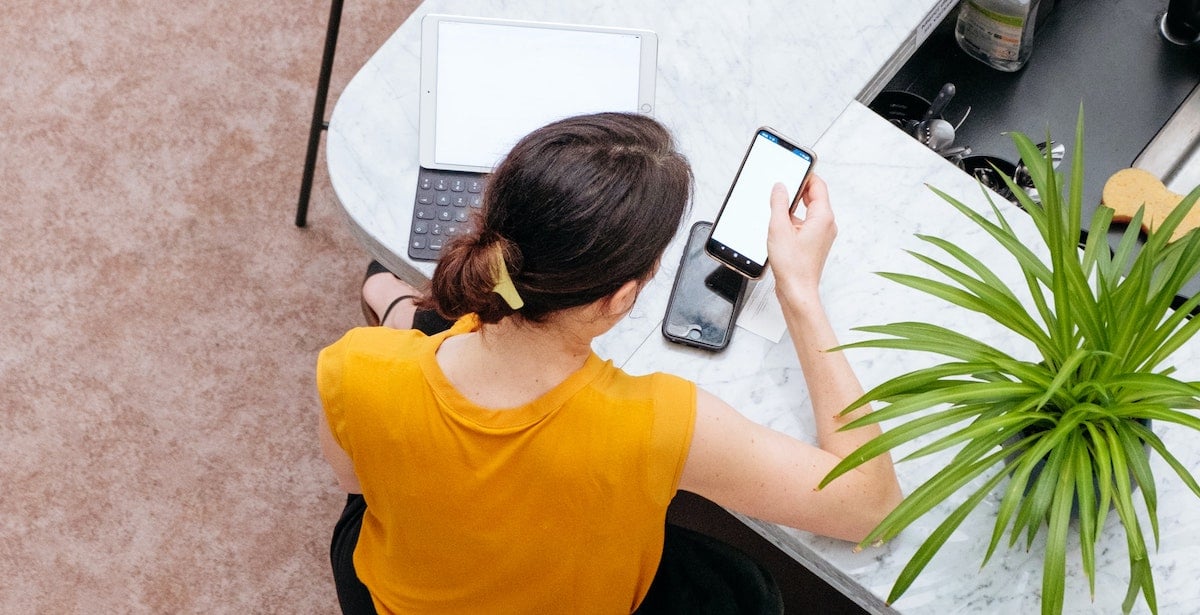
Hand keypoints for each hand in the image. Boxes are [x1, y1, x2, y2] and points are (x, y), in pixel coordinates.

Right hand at [766, 174, 835, 304]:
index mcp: (823, 216)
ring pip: (809, 211)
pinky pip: (806, 223)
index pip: (817, 185)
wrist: (797, 291)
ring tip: (777, 209)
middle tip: (781, 186)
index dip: (805, 174)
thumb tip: (780, 187)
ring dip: (794, 207)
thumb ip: (779, 203)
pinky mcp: (815, 243)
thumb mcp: (779, 228)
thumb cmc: (792, 266)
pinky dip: (794, 220)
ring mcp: (822, 234)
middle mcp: (827, 224)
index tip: (793, 168)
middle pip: (814, 197)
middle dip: (798, 190)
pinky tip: (779, 227)